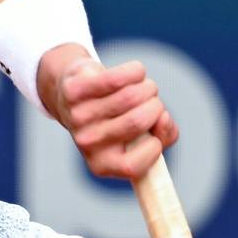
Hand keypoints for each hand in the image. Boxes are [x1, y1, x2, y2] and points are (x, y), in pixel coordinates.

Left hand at [39, 45, 179, 179]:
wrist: (72, 97)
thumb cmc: (118, 119)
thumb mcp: (142, 136)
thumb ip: (165, 136)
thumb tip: (163, 119)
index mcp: (102, 164)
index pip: (134, 166)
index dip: (156, 144)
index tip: (155, 128)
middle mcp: (86, 143)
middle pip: (138, 121)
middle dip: (156, 106)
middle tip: (151, 101)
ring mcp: (77, 118)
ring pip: (131, 96)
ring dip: (148, 87)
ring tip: (142, 87)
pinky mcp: (74, 91)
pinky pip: (118, 77)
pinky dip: (137, 71)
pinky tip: (135, 73)